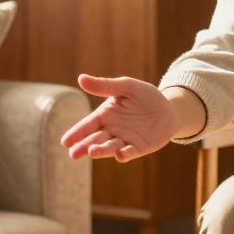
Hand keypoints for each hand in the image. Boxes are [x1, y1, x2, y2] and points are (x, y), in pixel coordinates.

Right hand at [60, 75, 179, 162]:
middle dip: (84, 146)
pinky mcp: (139, 148)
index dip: (77, 133)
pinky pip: (130, 152)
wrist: (168, 108)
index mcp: (105, 115)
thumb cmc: (144, 95)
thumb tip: (80, 78)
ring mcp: (125, 140)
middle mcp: (112, 130)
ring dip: (101, 150)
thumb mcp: (125, 86)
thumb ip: (104, 85)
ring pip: (110, 147)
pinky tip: (119, 155)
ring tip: (92, 152)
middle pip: (95, 139)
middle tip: (73, 153)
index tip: (65, 141)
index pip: (87, 125)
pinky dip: (124, 154)